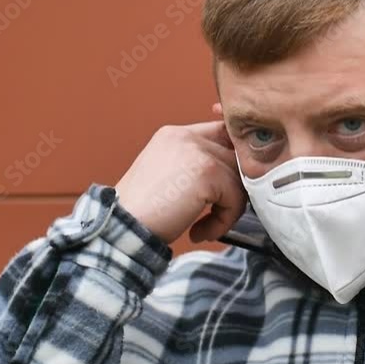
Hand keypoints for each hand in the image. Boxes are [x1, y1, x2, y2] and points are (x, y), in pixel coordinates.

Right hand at [114, 121, 245, 244]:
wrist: (121, 227)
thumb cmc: (141, 212)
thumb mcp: (168, 177)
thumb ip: (197, 168)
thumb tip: (233, 174)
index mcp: (175, 135)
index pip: (221, 131)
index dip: (236, 151)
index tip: (243, 170)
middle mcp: (187, 137)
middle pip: (235, 157)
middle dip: (233, 190)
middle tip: (216, 215)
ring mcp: (198, 152)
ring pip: (239, 178)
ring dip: (228, 210)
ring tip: (203, 228)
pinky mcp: (207, 172)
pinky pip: (235, 198)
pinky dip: (223, 221)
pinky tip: (199, 232)